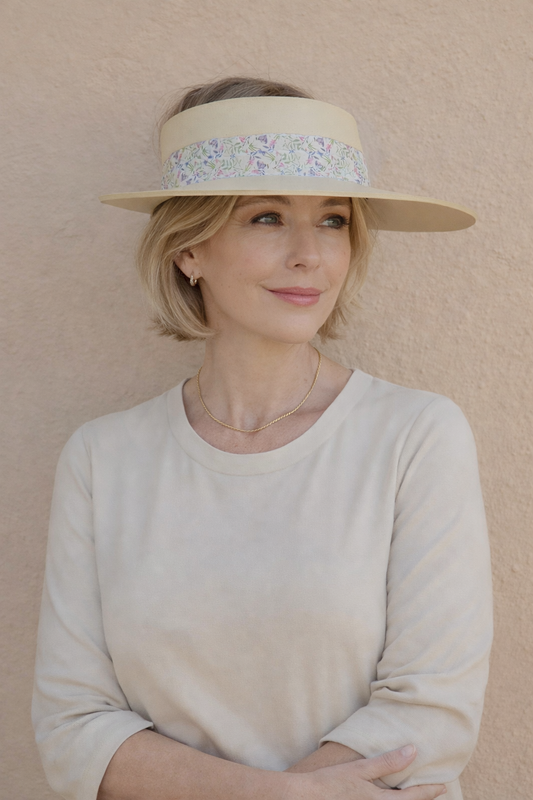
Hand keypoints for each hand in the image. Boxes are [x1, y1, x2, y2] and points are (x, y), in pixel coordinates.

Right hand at [286, 746, 445, 799]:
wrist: (306, 798)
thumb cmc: (332, 782)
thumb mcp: (361, 769)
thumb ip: (388, 762)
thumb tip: (413, 750)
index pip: (413, 798)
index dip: (429, 791)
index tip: (442, 786)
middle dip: (420, 799)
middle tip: (436, 791)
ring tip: (414, 794)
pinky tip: (389, 795)